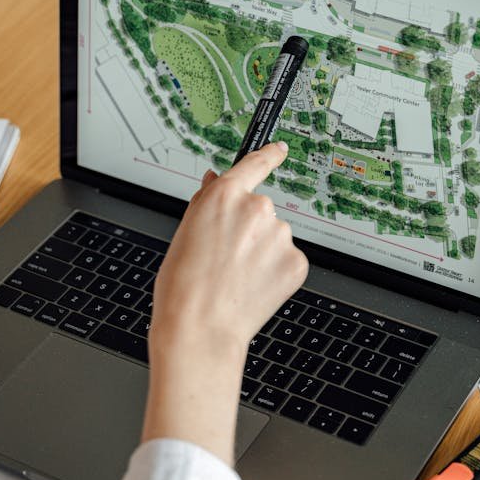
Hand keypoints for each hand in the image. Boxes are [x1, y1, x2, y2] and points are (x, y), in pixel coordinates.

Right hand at [143, 142, 308, 463]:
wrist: (200, 330)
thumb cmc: (183, 287)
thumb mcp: (184, 233)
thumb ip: (206, 203)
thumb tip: (216, 181)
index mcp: (225, 196)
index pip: (253, 164)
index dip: (268, 154)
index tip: (278, 149)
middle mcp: (258, 209)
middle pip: (260, 210)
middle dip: (248, 229)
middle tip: (226, 258)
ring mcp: (281, 236)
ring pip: (274, 237)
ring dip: (261, 252)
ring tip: (236, 278)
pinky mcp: (296, 262)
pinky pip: (286, 260)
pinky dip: (274, 272)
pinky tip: (252, 287)